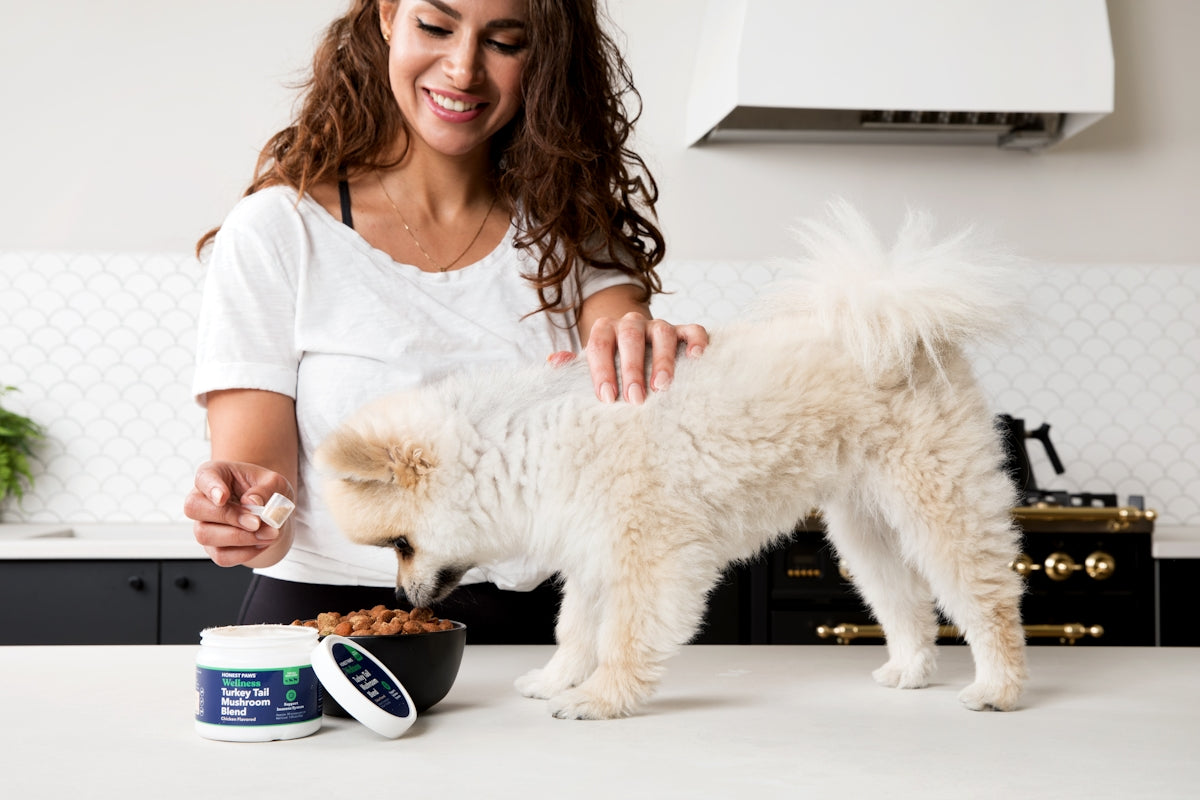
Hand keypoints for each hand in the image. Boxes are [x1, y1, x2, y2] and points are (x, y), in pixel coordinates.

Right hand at [184, 460, 294, 566]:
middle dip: (229, 517)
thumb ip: (266, 489)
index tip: (222, 497)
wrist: (273, 517)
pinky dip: (245, 552)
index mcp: (215, 474)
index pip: (203, 476)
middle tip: (257, 522)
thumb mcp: (276, 483)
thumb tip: (252, 503)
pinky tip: (262, 543)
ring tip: (269, 533)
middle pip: (194, 508)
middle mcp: (202, 499)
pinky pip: (221, 556)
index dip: (210, 487)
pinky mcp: (212, 548)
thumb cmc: (268, 493)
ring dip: (241, 538)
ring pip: (205, 535)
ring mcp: (203, 525)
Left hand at [581, 312, 707, 403]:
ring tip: (662, 386)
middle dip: (632, 369)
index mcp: (605, 329)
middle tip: (635, 399)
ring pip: (662, 334)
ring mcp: (658, 326)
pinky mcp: (683, 331)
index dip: (602, 371)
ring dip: (662, 360)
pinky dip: (696, 340)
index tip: (607, 398)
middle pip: (630, 339)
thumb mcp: (591, 362)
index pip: (600, 345)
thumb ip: (573, 363)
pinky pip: (693, 330)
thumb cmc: (612, 362)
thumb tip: (553, 361)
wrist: (636, 344)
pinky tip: (696, 357)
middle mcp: (631, 323)